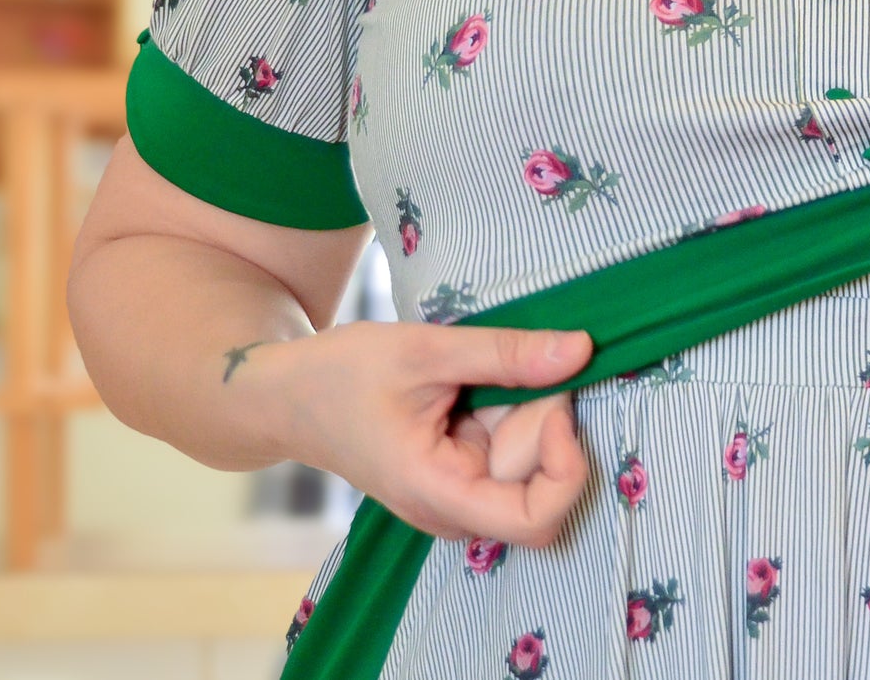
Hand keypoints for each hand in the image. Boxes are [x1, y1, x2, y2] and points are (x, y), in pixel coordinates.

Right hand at [269, 321, 593, 547]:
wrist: (286, 395)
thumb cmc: (341, 374)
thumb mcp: (426, 350)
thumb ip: (505, 354)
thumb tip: (582, 349)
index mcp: (438, 493)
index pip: (537, 520)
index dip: (566, 466)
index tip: (555, 405)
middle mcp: (453, 509)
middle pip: (538, 482)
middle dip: (540, 421)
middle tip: (506, 368)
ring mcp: (456, 496)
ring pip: (527, 464)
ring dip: (522, 413)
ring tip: (474, 375)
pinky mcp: (458, 476)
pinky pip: (506, 451)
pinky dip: (507, 413)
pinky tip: (472, 387)